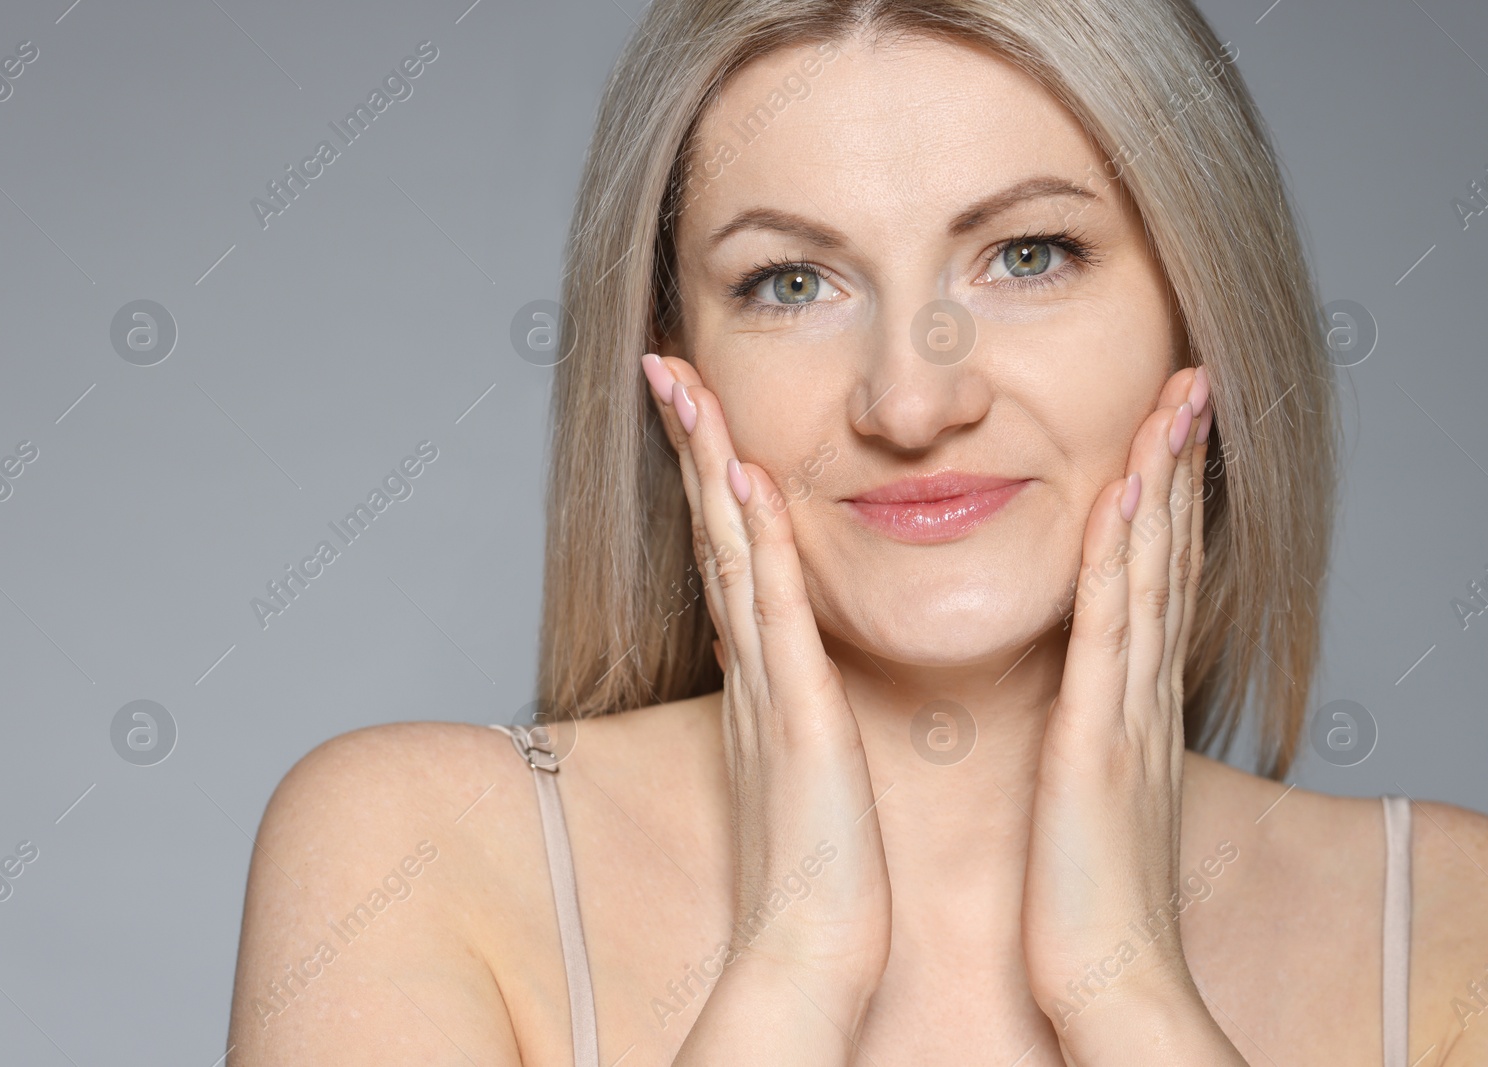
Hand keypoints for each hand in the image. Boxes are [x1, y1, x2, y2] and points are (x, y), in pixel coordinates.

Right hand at [639, 353, 892, 1053]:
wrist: (817, 940)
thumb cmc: (821, 855)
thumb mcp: (802, 751)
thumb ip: (789, 693)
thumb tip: (778, 653)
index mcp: (762, 669)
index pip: (730, 549)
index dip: (706, 473)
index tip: (696, 404)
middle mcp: (751, 663)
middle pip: (713, 531)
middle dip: (688, 442)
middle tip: (666, 364)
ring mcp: (766, 683)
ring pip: (731, 550)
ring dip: (707, 465)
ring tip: (686, 386)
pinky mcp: (795, 712)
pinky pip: (772, 611)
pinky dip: (756, 542)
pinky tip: (746, 481)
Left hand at [1020, 366, 1242, 1061]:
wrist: (1108, 972)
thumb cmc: (1088, 891)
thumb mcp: (1094, 788)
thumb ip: (1094, 729)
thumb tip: (1087, 696)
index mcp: (1132, 703)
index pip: (1151, 580)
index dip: (1164, 501)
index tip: (1164, 430)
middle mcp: (1141, 693)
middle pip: (1164, 559)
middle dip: (1177, 466)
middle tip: (1188, 384)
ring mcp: (1128, 712)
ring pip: (1148, 576)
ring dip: (1161, 485)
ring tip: (1171, 404)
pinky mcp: (1099, 741)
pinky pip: (1110, 633)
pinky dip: (1121, 559)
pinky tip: (1124, 496)